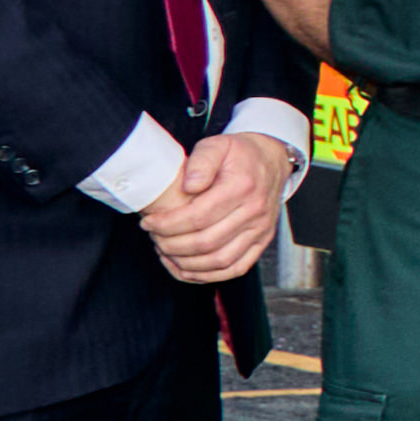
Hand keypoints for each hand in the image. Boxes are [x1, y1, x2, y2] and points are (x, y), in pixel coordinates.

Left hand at [139, 130, 291, 286]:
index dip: (167, 224)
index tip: (148, 223)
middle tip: (154, 237)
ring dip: (186, 263)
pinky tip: (187, 268)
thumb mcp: (218, 145)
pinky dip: (208, 275)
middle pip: (206, 242)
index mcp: (242, 187)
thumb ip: (201, 162)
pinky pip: (235, 268)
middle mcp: (255, 212)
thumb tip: (188, 187)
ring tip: (166, 252)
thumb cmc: (240, 154)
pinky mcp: (262, 242)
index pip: (198, 216)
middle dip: (171, 244)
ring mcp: (260, 230)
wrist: (271, 160)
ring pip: (219, 260)